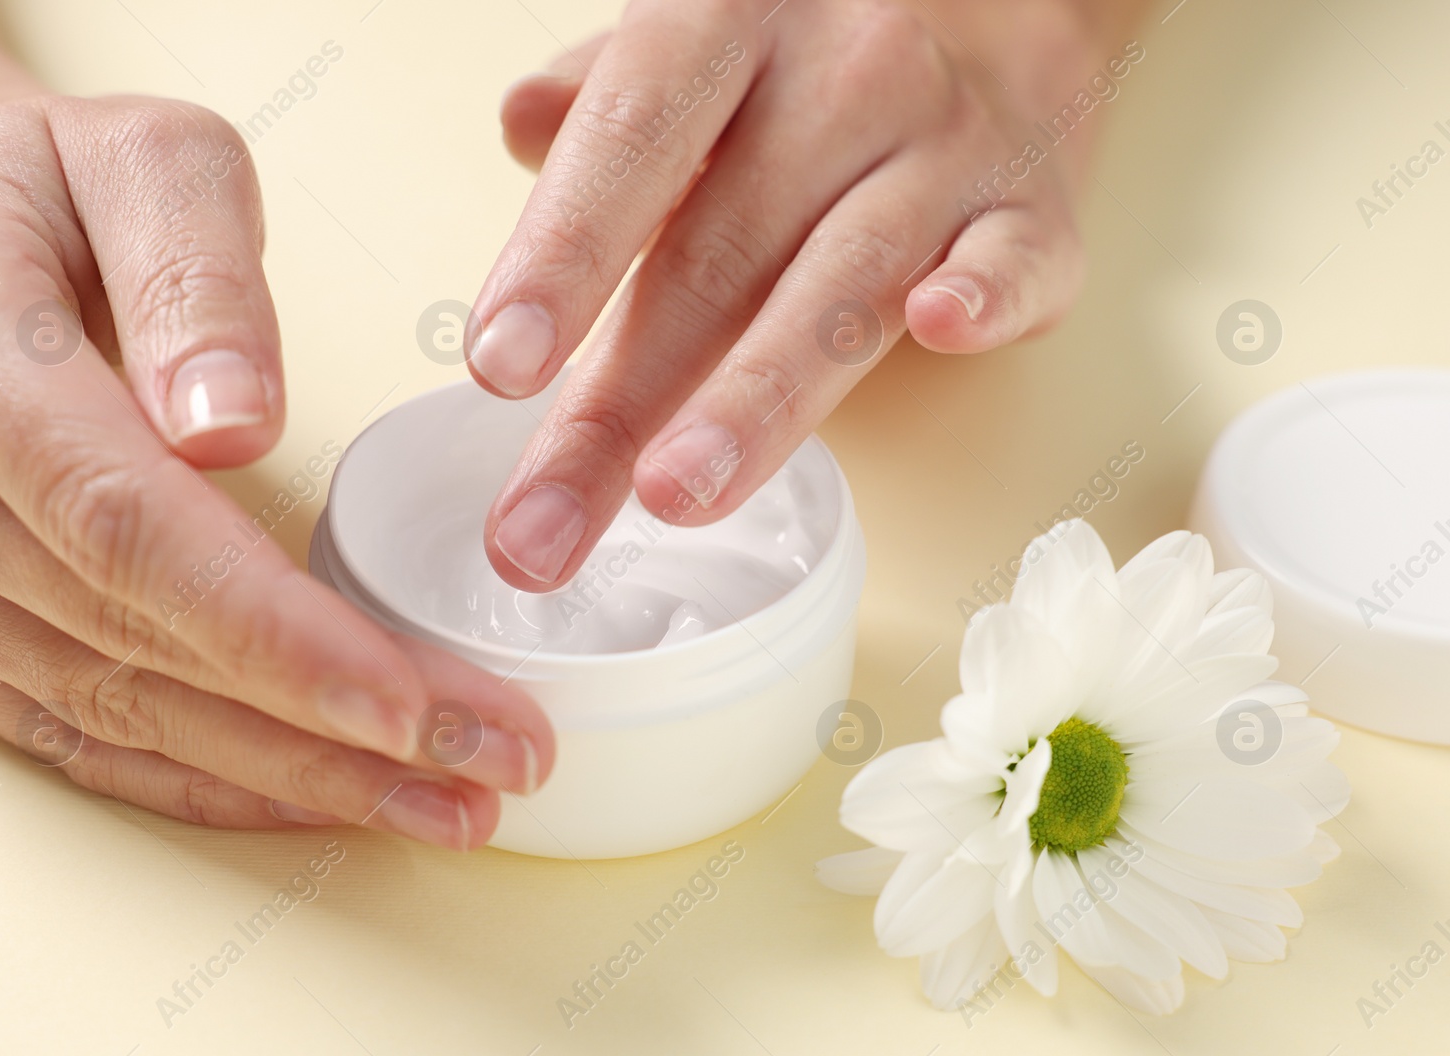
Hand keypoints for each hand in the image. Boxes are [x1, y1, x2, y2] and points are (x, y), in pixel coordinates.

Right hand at [0, 79, 552, 847]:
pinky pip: (81, 735)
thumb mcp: (138, 157)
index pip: (129, 524)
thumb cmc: (46, 185)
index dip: (274, 632)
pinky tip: (322, 799)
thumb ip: (192, 272)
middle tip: (491, 765)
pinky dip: (212, 782)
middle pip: (144, 642)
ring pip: (125, 712)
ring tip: (450, 802)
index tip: (405, 702)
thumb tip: (230, 425)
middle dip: (331, 726)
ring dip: (296, 775)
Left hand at [470, 0, 1143, 589]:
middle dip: (620, 408)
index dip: (563, 257)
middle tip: (546, 527)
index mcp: (729, 24)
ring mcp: (946, 142)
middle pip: (717, 257)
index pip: (632, 142)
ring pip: (845, 284)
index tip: (501, 368)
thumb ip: (611, 99)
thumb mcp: (703, 34)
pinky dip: (986, 297)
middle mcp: (840, 76)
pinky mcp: (1033, 205)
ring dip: (760, 398)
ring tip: (677, 496)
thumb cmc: (819, 43)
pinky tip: (942, 336)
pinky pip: (1015, 256)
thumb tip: (522, 127)